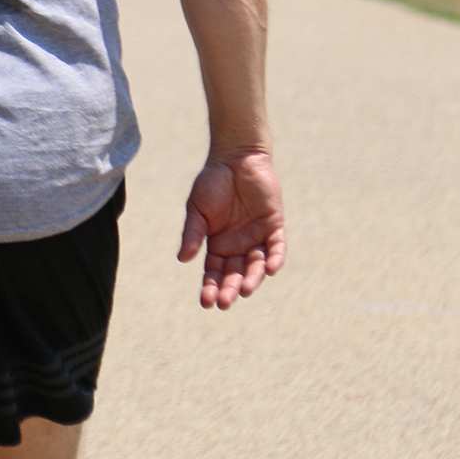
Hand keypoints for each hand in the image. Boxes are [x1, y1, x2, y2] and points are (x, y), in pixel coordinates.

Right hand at [178, 147, 285, 310]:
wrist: (236, 156)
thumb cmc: (212, 181)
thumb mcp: (197, 209)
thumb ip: (192, 234)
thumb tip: (183, 259)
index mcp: (217, 245)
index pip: (214, 272)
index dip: (210, 287)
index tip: (206, 302)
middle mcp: (238, 246)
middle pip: (235, 274)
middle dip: (230, 289)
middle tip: (225, 301)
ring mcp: (257, 236)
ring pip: (256, 265)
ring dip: (252, 279)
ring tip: (245, 290)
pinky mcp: (274, 225)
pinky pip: (276, 247)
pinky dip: (275, 259)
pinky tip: (270, 269)